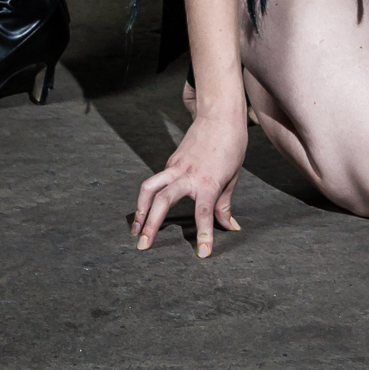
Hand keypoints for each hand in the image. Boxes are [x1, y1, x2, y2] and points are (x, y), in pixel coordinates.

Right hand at [131, 107, 247, 258]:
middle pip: (163, 200)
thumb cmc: (231, 146)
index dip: (204, 235)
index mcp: (208, 182)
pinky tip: (146, 210)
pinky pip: (157, 180)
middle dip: (151, 224)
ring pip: (150, 187)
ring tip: (135, 230)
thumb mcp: (232, 178)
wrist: (220, 115)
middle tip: (143, 246)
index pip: (204, 213)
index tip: (203, 254)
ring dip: (140, 209)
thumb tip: (229, 227)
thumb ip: (224, 205)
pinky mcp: (171, 161)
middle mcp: (187, 175)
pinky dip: (149, 196)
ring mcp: (176, 166)